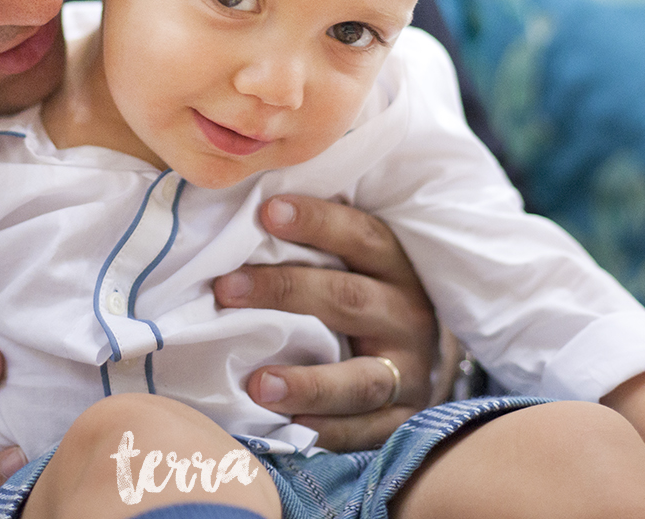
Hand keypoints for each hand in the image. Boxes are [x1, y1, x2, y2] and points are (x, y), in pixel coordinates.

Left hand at [212, 194, 435, 450]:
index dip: (317, 222)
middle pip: (349, 300)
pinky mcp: (402, 419)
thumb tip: (243, 213)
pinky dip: (328, 432)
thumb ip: (316, 246)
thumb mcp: (357, 264)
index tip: (266, 212)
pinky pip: (366, 432)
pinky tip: (290, 429)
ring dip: (309, 383)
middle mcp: (406, 316)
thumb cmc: (365, 297)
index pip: (360, 235)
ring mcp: (407, 372)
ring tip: (258, 384)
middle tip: (226, 289)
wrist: (419, 359)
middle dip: (286, 292)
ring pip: (362, 379)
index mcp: (395, 267)